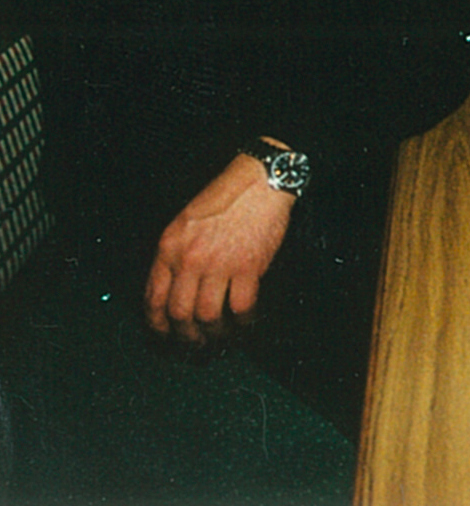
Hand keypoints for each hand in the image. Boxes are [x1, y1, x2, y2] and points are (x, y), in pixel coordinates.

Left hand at [145, 142, 295, 343]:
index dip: (158, 324)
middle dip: (186, 337)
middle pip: (179, 314)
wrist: (258, 181)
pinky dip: (244, 321)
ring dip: (215, 334)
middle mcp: (189, 259)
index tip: (166, 335)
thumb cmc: (225, 198)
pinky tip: (246, 323)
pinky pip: (241, 307)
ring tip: (221, 338)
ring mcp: (219, 264)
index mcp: (169, 248)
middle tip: (194, 346)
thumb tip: (175, 290)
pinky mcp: (248, 266)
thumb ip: (175, 254)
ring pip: (208, 316)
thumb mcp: (184, 223)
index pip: (154, 298)